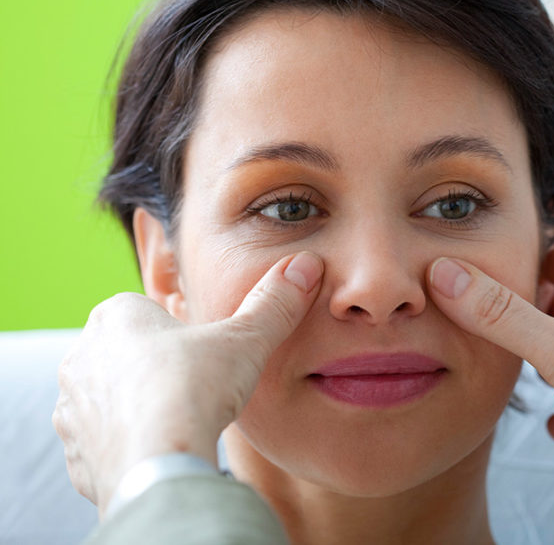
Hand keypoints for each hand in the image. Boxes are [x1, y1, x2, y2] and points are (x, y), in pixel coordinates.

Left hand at [53, 252, 322, 516]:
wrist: (159, 464)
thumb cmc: (195, 390)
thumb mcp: (247, 340)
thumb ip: (273, 304)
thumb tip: (305, 267)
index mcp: (116, 315)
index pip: (149, 314)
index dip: (182, 335)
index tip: (207, 356)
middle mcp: (81, 355)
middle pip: (128, 356)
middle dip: (157, 371)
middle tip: (198, 390)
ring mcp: (71, 408)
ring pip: (111, 402)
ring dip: (140, 411)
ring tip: (182, 425)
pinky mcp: (74, 454)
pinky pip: (103, 446)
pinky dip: (129, 450)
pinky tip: (162, 455)